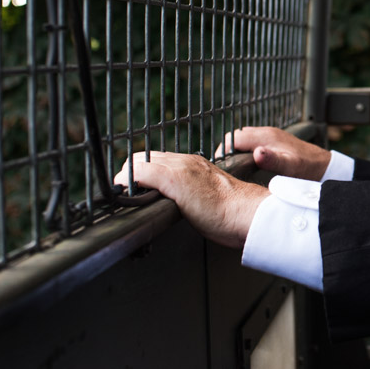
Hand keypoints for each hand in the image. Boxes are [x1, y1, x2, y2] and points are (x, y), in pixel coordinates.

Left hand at [114, 151, 267, 247]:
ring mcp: (179, 168)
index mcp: (195, 164)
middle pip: (144, 156)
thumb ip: (197, 194)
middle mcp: (185, 161)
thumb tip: (190, 207)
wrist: (247, 212)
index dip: (141, 170)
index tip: (135, 185)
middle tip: (124, 190)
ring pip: (139, 161)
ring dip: (126, 177)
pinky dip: (126, 181)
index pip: (158, 158)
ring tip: (123, 194)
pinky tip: (123, 191)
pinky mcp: (173, 179)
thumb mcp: (211, 196)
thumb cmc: (234, 212)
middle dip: (129, 173)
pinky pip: (140, 172)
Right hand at [216, 126, 330, 180]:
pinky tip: (246, 166)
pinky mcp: (273, 142)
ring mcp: (269, 136)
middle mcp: (266, 133)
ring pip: (243, 140)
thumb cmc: (309, 168)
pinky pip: (251, 143)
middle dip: (226, 151)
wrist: (325, 166)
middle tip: (223, 170)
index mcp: (266, 136)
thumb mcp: (291, 167)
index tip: (220, 167)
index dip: (223, 152)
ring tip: (232, 169)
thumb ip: (273, 160)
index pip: (233, 138)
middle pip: (235, 137)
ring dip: (235, 151)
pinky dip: (244, 152)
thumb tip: (257, 153)